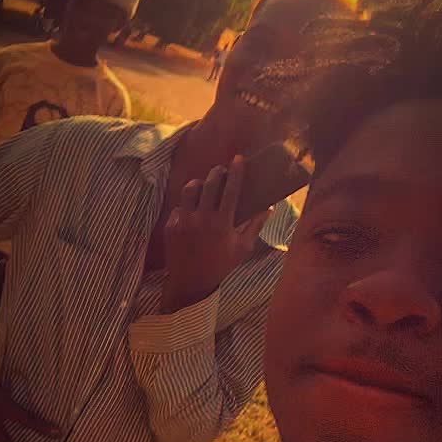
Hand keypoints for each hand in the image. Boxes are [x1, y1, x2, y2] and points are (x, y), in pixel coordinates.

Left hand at [160, 156, 270, 312]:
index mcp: (222, 224)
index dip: (236, 171)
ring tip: (205, 184)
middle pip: (210, 183)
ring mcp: (184, 221)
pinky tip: (193, 210)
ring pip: (190, 190)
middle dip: (217, 172)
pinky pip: (180, 206)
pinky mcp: (171, 225)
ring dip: (199, 183)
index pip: (231, 189)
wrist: (191, 282)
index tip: (238, 159)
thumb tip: (269, 208)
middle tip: (221, 170)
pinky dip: (188, 205)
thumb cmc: (221, 265)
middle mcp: (202, 219)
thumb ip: (255, 225)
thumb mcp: (242, 247)